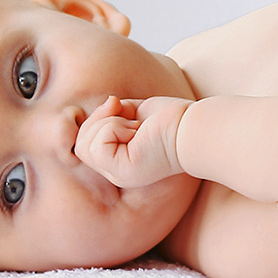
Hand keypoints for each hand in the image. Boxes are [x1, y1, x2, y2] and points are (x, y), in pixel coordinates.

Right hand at [75, 94, 190, 186]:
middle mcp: (118, 171)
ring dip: (109, 122)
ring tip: (136, 124)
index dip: (96, 119)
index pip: (87, 142)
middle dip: (99, 118)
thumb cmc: (174, 119)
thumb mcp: (136, 113)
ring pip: (86, 144)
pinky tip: (137, 129)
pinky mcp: (124, 171)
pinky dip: (113, 127)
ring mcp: (120, 174)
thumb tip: (106, 103)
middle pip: (82, 144)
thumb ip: (115, 114)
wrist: (196, 128)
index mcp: (121, 160)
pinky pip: (98, 146)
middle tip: (129, 112)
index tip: (117, 103)